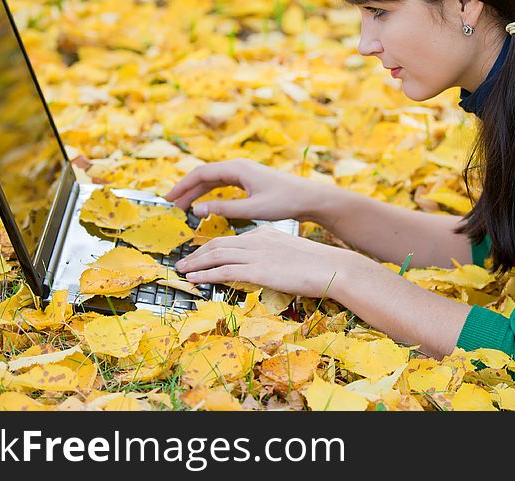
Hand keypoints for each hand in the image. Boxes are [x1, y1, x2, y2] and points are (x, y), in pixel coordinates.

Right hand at [164, 158, 325, 221]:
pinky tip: (204, 204)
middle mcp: (239, 166)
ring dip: (197, 192)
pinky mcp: (250, 180)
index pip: (201, 173)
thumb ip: (223, 209)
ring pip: (213, 180)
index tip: (168, 198)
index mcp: (237, 168)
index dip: (182, 186)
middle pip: (204, 175)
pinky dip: (210, 193)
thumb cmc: (284, 202)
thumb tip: (196, 210)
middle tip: (170, 205)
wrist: (309, 198)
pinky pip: (223, 184)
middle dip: (186, 189)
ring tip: (183, 207)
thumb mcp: (252, 209)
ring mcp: (244, 172)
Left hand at [174, 225, 359, 298]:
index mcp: (265, 234)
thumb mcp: (291, 255)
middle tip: (182, 263)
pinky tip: (194, 279)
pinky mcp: (259, 269)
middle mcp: (258, 240)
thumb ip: (273, 258)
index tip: (200, 257)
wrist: (333, 268)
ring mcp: (257, 254)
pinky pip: (224, 270)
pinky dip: (205, 274)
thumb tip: (263, 269)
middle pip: (218, 244)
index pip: (231, 240)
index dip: (211, 248)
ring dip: (195, 264)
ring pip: (217, 255)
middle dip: (197, 254)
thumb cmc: (318, 266)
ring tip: (181, 271)